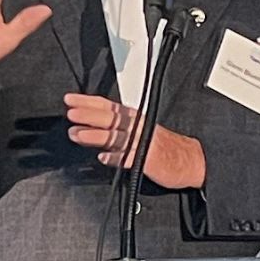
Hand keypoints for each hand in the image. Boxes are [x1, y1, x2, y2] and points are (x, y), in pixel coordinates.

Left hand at [64, 93, 205, 188]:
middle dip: (89, 115)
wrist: (190, 159)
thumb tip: (86, 128)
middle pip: (110, 118)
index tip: (70, 100)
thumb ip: (114, 129)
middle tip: (71, 114)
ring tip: (78, 135)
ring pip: (117, 137)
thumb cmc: (161, 145)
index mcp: (134, 118)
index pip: (107, 106)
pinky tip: (104, 158)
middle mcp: (137, 127)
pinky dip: (116, 158)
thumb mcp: (137, 131)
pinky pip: (130, 159)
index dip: (87, 102)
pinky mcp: (148, 160)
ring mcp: (143, 143)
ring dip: (96, 135)